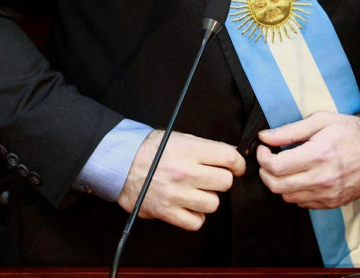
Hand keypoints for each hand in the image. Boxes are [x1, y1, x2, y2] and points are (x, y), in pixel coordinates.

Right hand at [116, 129, 245, 230]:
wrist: (120, 163)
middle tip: (212, 178)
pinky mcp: (167, 212)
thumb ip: (206, 147)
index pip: (229, 158)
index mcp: (190, 150)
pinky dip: (196, 216)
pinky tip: (189, 206)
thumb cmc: (151, 149)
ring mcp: (176, 194)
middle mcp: (185, 172)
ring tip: (197, 192)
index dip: (238, 163)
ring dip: (209, 199)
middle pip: (225, 182)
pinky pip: (196, 222)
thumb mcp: (180, 138)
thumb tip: (232, 155)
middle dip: (222, 180)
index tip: (236, 167)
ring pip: (213, 204)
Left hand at [256, 112, 359, 208]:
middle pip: (277, 186)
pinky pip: (302, 203)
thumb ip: (290, 130)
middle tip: (268, 159)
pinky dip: (294, 192)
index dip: (262, 158)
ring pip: (287, 197)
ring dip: (279, 183)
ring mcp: (327, 194)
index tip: (263, 149)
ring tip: (284, 168)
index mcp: (318, 154)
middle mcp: (321, 178)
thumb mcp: (321, 121)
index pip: (276, 166)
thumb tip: (265, 136)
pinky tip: (299, 177)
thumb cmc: (351, 133)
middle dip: (265, 172)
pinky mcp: (331, 203)